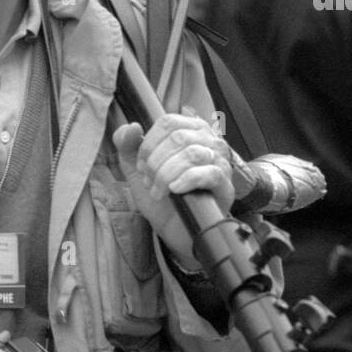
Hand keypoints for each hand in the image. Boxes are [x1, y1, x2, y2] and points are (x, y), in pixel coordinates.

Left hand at [112, 111, 233, 267]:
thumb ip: (127, 145)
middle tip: (149, 181)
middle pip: (179, 137)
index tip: (141, 165)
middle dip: (156, 162)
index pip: (168, 122)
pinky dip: (186, 180)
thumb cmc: (160, 196)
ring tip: (159, 190)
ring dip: (167, 174)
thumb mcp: (136, 169)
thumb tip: (130, 127)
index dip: (149, 143)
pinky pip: (209, 173)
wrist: (173, 230)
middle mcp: (209, 141)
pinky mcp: (224, 184)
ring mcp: (219, 162)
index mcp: (189, 130)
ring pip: (192, 154)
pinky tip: (174, 190)